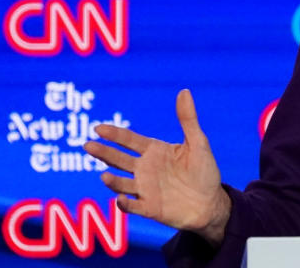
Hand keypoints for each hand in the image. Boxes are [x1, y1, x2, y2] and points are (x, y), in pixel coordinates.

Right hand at [83, 89, 230, 245]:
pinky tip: (120, 200)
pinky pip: (133, 207)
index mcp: (154, 151)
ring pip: (122, 184)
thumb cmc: (204, 171)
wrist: (211, 203)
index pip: (129, 141)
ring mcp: (145, 189)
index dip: (114, 134)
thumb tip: (184, 91)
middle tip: (88, 146)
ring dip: (112, 181)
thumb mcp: (198, 143)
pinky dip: (125, 204)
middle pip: (119, 160)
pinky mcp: (149, 208)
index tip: (98, 128)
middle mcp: (145, 169)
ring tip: (104, 176)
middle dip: (104, 153)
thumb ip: (188, 119)